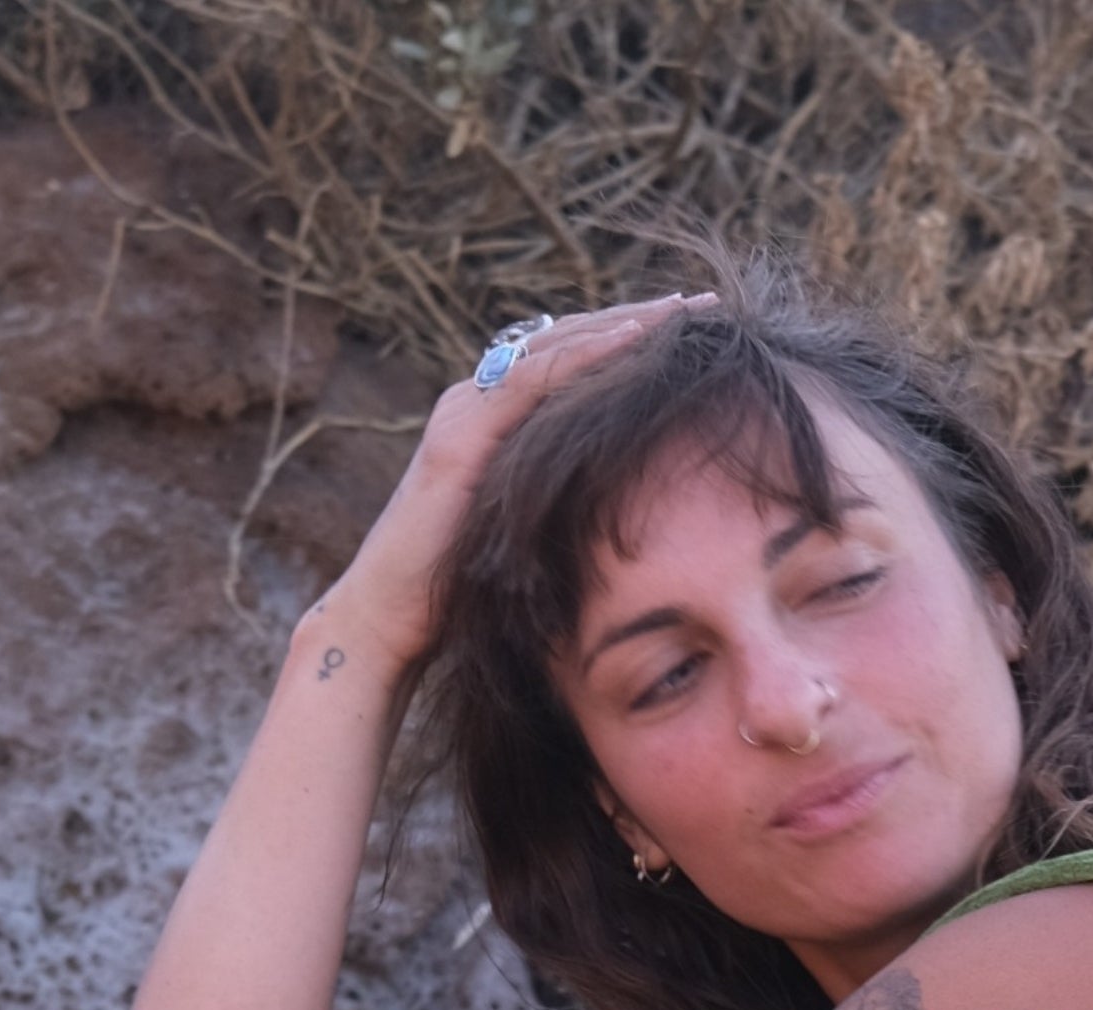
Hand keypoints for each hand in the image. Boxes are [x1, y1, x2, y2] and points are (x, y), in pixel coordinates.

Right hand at [314, 292, 717, 678]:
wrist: (388, 625)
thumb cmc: (460, 600)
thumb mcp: (529, 540)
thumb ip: (562, 510)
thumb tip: (624, 522)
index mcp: (496, 423)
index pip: (570, 364)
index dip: (630, 343)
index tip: (694, 334)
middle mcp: (479, 402)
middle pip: (569, 340)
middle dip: (639, 318)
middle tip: (704, 303)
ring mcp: (466, 411)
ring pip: (556, 346)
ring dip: (625, 323)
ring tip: (686, 309)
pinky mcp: (461, 435)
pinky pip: (531, 379)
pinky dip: (585, 355)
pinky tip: (636, 339)